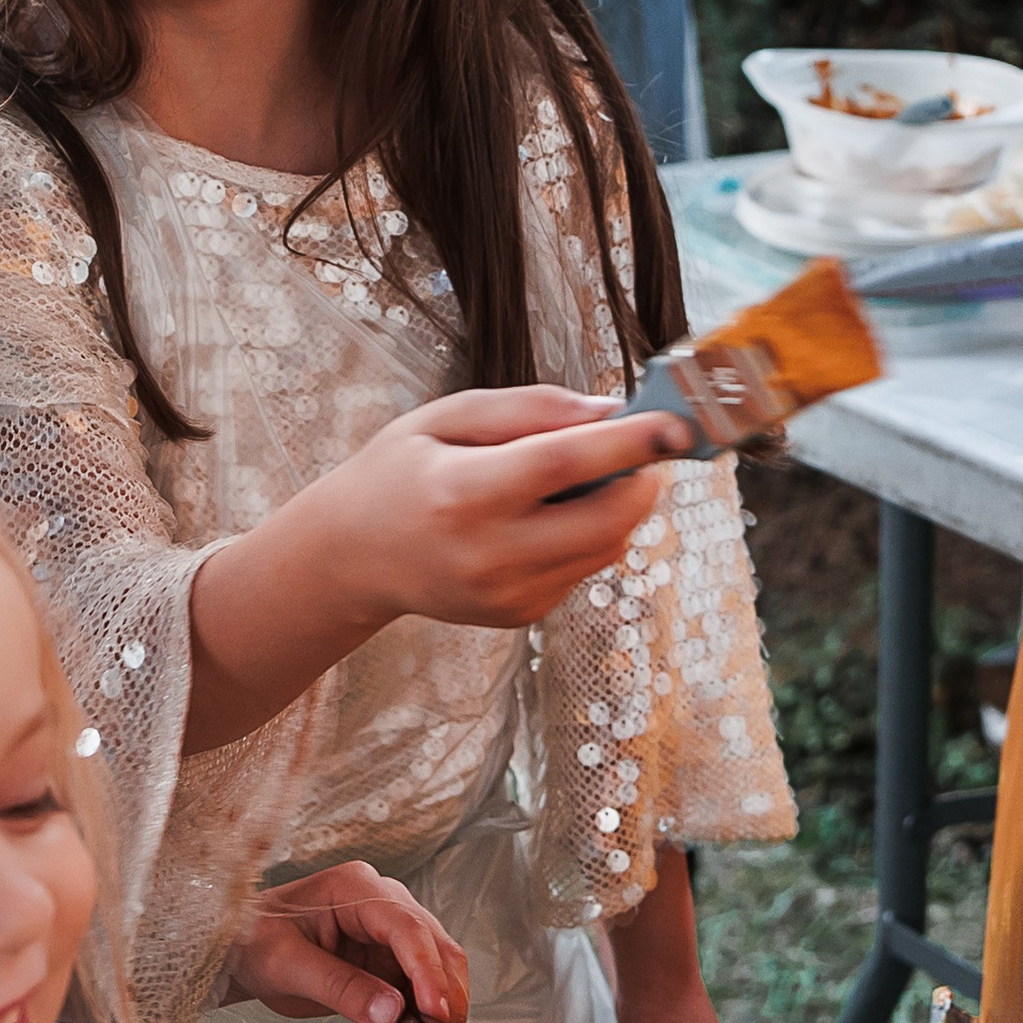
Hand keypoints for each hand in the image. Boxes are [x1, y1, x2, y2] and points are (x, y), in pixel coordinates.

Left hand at [228, 859, 470, 1022]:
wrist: (242, 952)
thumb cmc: (255, 942)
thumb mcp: (287, 967)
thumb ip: (340, 988)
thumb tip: (391, 1014)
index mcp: (356, 888)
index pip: (408, 927)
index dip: (428, 972)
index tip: (434, 1014)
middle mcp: (383, 903)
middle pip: (437, 950)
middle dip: (437, 1003)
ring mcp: (390, 933)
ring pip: (436, 977)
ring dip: (423, 1020)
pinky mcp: (390, 962)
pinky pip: (418, 995)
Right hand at [315, 385, 686, 640]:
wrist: (352, 556)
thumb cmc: (398, 475)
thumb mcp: (445, 417)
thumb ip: (527, 407)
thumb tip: (607, 410)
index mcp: (464, 492)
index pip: (565, 464)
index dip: (628, 442)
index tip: (671, 422)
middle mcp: (488, 553)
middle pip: (605, 520)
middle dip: (642, 480)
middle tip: (643, 448)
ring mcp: (506, 593)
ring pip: (605, 548)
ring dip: (617, 508)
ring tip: (576, 479)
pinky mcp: (519, 615)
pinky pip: (582, 569)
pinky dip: (586, 536)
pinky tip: (544, 518)